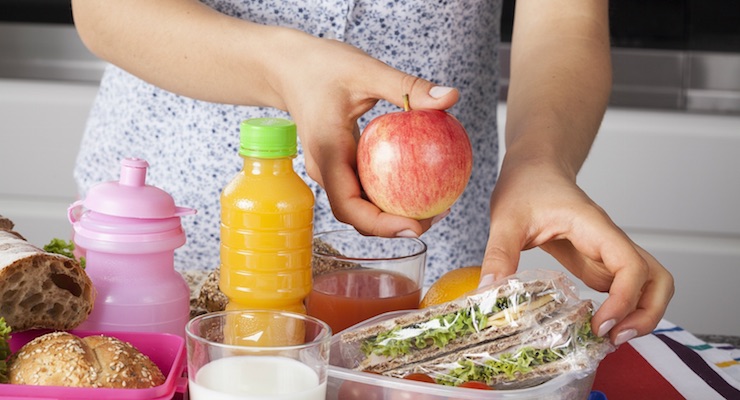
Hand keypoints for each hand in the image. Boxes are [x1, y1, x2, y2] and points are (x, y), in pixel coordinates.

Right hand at [265, 30, 457, 236]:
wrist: (287, 66)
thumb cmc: (321, 65)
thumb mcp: (366, 70)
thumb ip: (407, 87)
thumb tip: (451, 98)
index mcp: (327, 155)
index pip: (350, 207)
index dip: (382, 226)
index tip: (415, 227)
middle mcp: (327, 171)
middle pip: (360, 216)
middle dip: (397, 225)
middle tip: (439, 213)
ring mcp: (332, 170)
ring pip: (363, 205)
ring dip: (396, 211)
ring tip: (436, 202)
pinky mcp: (340, 163)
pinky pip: (367, 185)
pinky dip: (392, 189)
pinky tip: (423, 178)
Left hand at [480, 159, 673, 345]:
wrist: (535, 167)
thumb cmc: (526, 184)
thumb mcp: (506, 218)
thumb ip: (499, 253)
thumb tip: (489, 291)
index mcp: (594, 227)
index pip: (631, 266)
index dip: (625, 300)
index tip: (601, 324)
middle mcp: (609, 242)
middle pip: (658, 280)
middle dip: (646, 314)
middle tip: (614, 339)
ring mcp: (606, 254)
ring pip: (647, 286)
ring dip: (638, 315)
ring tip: (607, 338)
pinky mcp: (596, 262)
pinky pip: (621, 289)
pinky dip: (618, 311)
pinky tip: (592, 326)